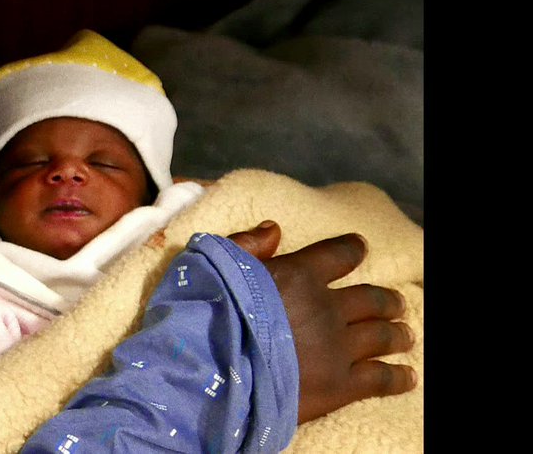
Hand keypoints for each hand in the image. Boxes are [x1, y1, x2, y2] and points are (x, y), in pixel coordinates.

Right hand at [228, 220, 416, 423]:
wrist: (210, 371)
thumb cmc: (206, 314)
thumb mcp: (214, 264)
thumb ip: (246, 245)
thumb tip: (275, 228)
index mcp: (299, 275)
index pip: (339, 254)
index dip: (352, 249)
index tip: (360, 248)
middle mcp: (327, 308)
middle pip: (371, 298)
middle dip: (386, 299)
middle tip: (394, 303)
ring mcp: (338, 348)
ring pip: (383, 335)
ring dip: (397, 332)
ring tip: (405, 334)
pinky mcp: (341, 386)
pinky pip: (382, 378)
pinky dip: (399, 376)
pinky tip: (408, 376)